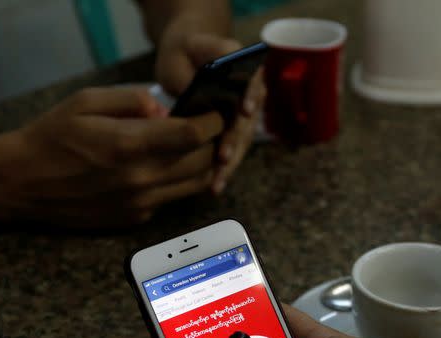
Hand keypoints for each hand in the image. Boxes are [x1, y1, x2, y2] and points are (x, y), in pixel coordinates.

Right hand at [3, 87, 223, 226]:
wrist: (21, 184)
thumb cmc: (51, 137)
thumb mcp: (86, 101)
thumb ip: (131, 100)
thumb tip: (165, 109)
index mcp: (130, 145)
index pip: (194, 134)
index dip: (213, 120)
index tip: (215, 110)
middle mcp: (141, 179)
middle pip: (204, 161)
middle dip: (213, 141)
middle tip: (207, 127)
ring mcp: (141, 203)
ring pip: (196, 185)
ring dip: (204, 165)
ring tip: (195, 147)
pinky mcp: (136, 218)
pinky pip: (172, 198)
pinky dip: (179, 182)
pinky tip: (165, 166)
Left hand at [155, 31, 265, 193]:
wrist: (187, 60)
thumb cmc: (186, 52)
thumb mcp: (190, 47)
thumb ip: (204, 58)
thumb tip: (211, 74)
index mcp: (248, 69)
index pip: (254, 83)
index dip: (250, 98)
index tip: (246, 111)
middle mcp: (253, 96)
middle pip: (247, 122)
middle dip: (234, 141)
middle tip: (223, 157)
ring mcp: (245, 118)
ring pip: (241, 143)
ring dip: (230, 165)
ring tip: (217, 183)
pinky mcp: (235, 135)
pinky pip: (232, 153)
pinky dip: (223, 171)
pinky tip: (214, 187)